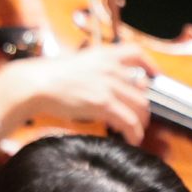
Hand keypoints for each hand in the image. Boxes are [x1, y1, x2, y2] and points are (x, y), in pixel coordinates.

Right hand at [2, 40, 150, 139]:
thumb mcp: (77, 65)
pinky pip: (129, 121)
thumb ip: (95, 72)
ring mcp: (109, 85)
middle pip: (141, 88)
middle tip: (140, 116)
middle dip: (143, 105)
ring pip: (140, 106)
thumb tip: (105, 86)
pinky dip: (134, 132)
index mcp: (104, 54)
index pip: (136, 53)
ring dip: (141, 121)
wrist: (36, 83)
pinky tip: (132, 139)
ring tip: (137, 131)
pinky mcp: (104, 103)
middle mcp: (111, 68)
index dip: (150, 64)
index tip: (154, 75)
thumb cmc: (49, 76)